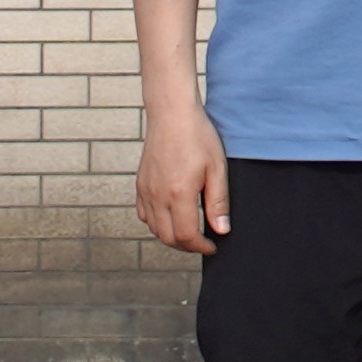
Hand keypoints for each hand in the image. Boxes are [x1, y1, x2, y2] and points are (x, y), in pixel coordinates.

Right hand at [133, 98, 228, 251]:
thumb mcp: (217, 168)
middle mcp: (157, 195)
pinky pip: (144, 214)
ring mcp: (146, 190)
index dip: (200, 247)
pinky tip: (170, 216)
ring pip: (154, 229)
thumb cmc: (197, 136)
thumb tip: (221, 230)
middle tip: (202, 242)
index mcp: (178, 193)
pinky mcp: (140, 184)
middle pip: (168, 237)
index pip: (186, 236)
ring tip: (189, 231)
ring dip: (171, 236)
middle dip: (187, 246)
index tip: (212, 247)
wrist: (171, 113)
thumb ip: (218, 202)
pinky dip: (156, 223)